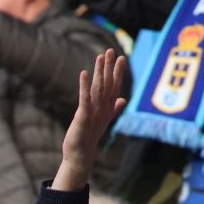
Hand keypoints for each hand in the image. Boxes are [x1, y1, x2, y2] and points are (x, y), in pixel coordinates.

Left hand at [53, 48, 128, 190]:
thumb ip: (114, 108)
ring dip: (100, 72)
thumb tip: (123, 99)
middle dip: (109, 67)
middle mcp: (103, 107)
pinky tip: (84, 73)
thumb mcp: (103, 119)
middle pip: (108, 84)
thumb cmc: (90, 135)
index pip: (114, 86)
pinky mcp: (83, 115)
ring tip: (100, 57)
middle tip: (111, 50)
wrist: (81, 153)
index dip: (118, 72)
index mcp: (107, 107)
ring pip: (98, 88)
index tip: (121, 57)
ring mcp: (94, 111)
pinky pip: (84, 98)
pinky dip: (84, 86)